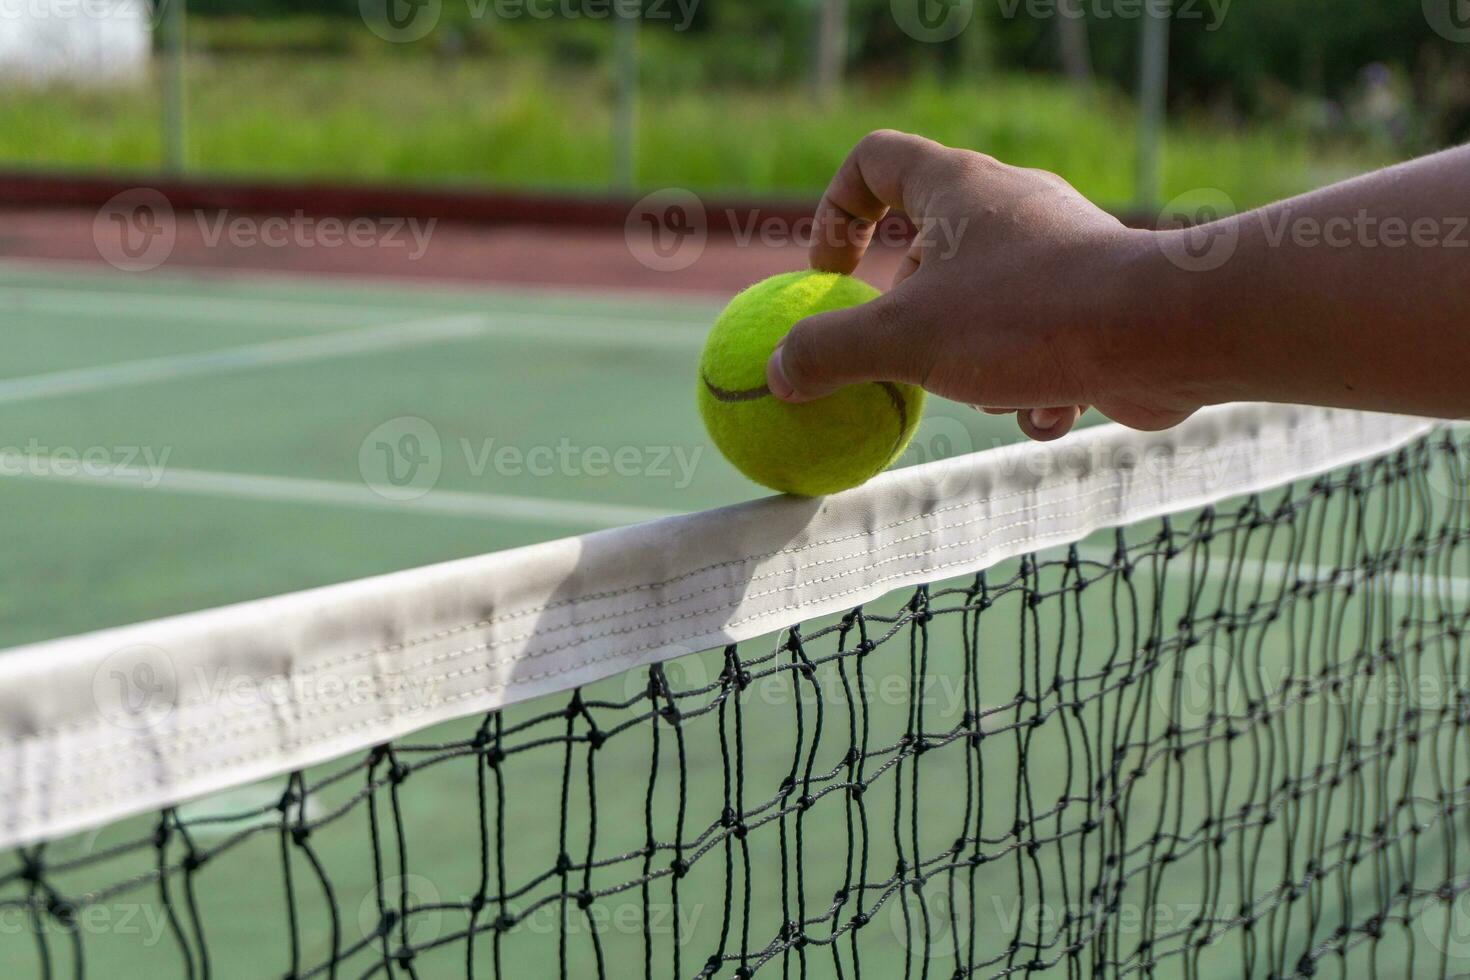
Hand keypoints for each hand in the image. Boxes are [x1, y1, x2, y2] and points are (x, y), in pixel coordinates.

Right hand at [764, 129, 1198, 440]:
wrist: (1165, 333)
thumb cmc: (1025, 319)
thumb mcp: (904, 340)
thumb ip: (830, 352)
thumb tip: (775, 373)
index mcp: (956, 187)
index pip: (874, 160)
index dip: (835, 213)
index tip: (828, 278)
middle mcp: (1010, 206)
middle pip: (930, 243)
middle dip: (908, 313)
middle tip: (902, 358)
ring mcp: (1058, 251)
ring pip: (985, 301)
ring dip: (971, 361)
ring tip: (990, 392)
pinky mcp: (1098, 300)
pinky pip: (1041, 339)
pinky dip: (1031, 385)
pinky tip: (1047, 414)